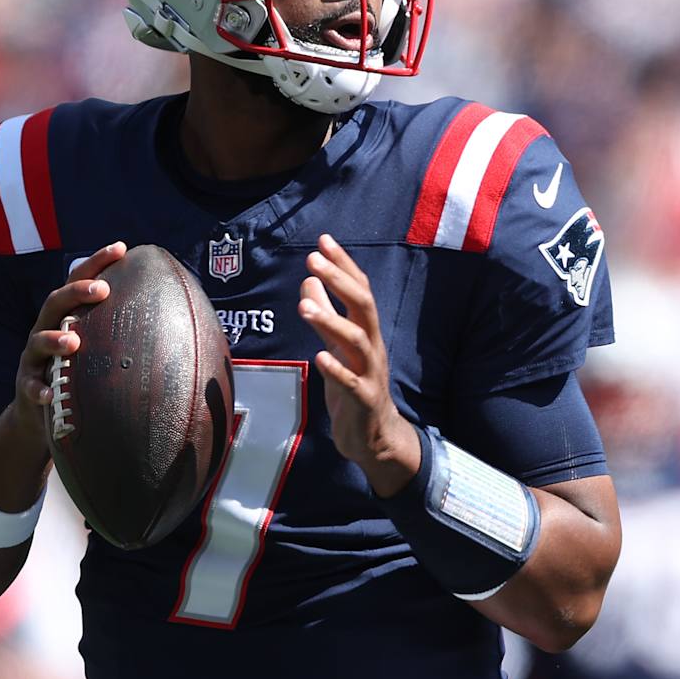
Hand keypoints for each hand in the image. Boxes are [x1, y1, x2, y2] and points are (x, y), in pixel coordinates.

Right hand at [6, 242, 127, 454]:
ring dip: (54, 339)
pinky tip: (49, 395)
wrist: (38, 411)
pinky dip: (38, 389)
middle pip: (55, 302)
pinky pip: (29, 385)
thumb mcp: (95, 348)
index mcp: (65, 315)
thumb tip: (176, 321)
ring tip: (73, 342)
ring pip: (39, 341)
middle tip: (103, 290)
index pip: (78, 281)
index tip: (121, 248)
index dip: (97, 263)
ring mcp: (33, 357)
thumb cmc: (78, 373)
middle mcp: (46, 329)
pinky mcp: (26, 385)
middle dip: (77, 292)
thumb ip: (120, 331)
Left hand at [299, 234, 420, 495]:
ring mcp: (370, 373)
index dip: (343, 265)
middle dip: (340, 281)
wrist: (374, 438)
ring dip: (332, 322)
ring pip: (357, 342)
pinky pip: (352, 383)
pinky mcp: (364, 401)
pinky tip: (319, 357)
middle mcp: (372, 347)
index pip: (359, 289)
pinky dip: (336, 369)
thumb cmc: (353, 387)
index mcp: (365, 331)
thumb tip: (308, 281)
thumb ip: (324, 315)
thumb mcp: (336, 347)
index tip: (324, 240)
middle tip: (313, 260)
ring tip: (305, 307)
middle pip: (363, 306)